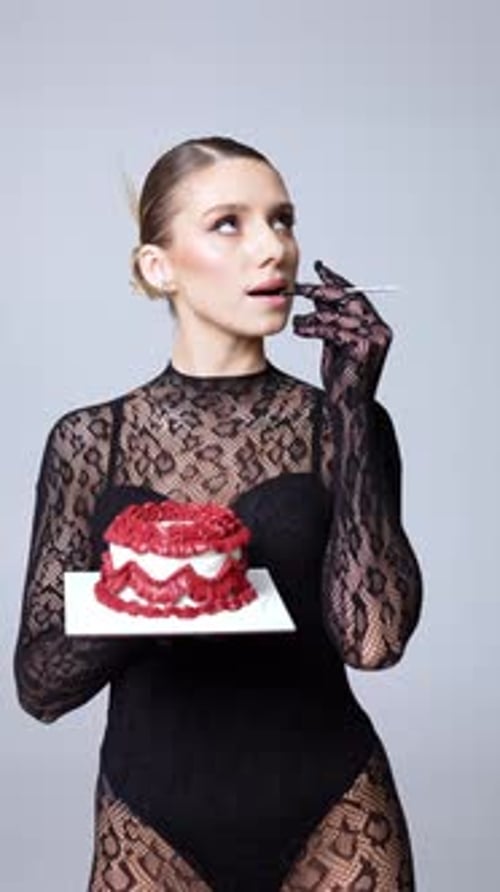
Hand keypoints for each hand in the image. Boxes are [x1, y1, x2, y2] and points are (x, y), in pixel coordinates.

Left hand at [292, 260, 392, 402]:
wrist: (347, 407)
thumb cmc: (341, 379)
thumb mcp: (334, 344)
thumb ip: (331, 321)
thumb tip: (318, 296)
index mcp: (377, 327)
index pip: (356, 295)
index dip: (336, 280)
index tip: (319, 267)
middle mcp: (380, 330)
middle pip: (349, 299)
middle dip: (322, 291)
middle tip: (299, 287)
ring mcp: (374, 339)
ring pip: (337, 316)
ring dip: (313, 316)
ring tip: (297, 321)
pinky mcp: (362, 348)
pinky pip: (333, 330)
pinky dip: (313, 328)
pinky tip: (299, 329)